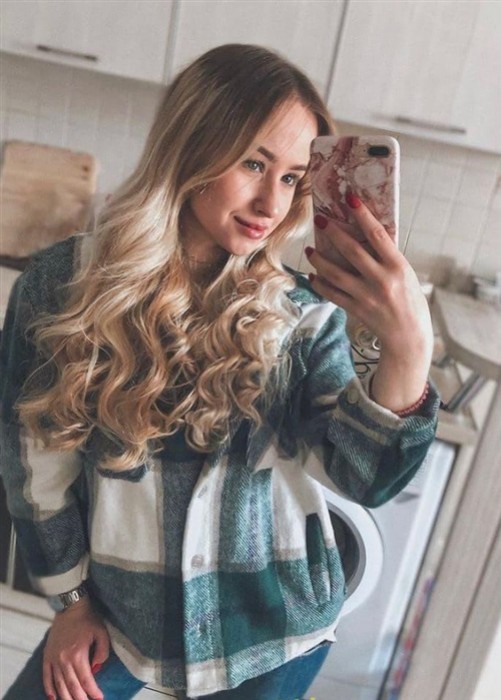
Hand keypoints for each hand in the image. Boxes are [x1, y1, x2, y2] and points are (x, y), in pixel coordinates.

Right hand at [43, 597, 109, 699]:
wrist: (70, 607)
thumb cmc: (88, 619)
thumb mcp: (101, 632)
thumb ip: (102, 652)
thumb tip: (97, 669)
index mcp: (78, 654)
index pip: (86, 679)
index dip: (93, 692)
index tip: (99, 698)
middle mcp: (64, 660)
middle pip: (72, 686)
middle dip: (80, 698)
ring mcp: (54, 659)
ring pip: (59, 684)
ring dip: (65, 697)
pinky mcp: (47, 656)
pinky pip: (46, 676)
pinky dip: (49, 689)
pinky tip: (53, 698)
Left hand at [307, 197, 433, 410]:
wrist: (409, 336)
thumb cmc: (409, 300)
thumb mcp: (406, 274)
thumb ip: (387, 257)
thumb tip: (366, 234)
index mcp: (398, 266)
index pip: (377, 234)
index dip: (362, 215)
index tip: (350, 198)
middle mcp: (382, 280)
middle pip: (352, 251)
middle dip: (334, 233)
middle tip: (320, 220)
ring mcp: (367, 296)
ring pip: (336, 274)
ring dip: (320, 260)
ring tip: (309, 250)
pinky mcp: (356, 310)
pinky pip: (333, 294)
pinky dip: (321, 285)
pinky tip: (313, 276)